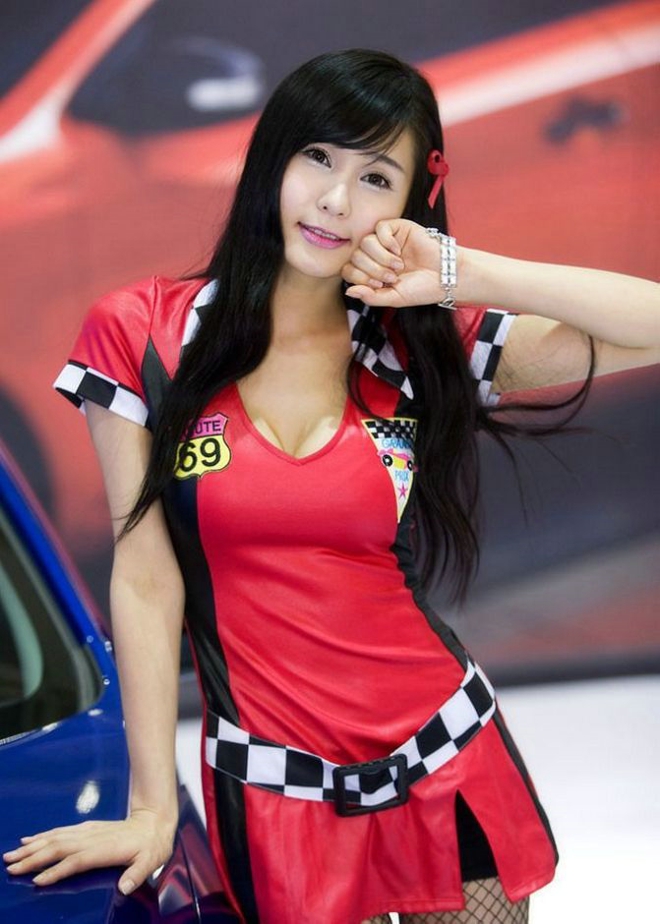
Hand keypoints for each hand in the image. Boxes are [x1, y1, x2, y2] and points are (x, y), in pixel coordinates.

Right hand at [2, 807, 175, 894]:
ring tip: (13, 854)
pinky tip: (30, 840)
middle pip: (58, 848)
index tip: (37, 880)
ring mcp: (88, 831)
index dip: (57, 870)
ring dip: (34, 846)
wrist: (154, 820)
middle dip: (34, 858)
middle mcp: (93, 838)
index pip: (76, 861)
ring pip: (56, 838)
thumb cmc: (152, 844)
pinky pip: (61, 831)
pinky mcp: (87, 828)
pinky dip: (44, 836)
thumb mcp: (151, 860)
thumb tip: (126, 887)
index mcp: (105, 849)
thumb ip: (137, 874)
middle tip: (11, 866)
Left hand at [342, 218, 451, 307]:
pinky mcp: (398, 227)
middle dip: (373, 270)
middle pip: (356, 256)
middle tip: (392, 277)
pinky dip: (386, 241)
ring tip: (398, 266)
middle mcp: (376, 255)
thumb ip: (370, 297)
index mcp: (372, 272)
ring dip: (381, 258)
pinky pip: (379, 227)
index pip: (349, 270)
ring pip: (365, 242)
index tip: (380, 285)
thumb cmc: (421, 289)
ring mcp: (386, 240)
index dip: (360, 278)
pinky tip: (399, 251)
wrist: (445, 276)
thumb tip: (348, 292)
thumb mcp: (393, 299)